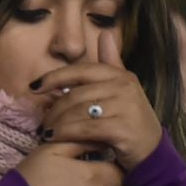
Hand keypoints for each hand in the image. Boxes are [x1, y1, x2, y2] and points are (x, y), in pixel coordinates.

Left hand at [32, 33, 163, 170]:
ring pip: (76, 112)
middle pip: (74, 95)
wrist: (151, 152)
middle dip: (53, 110)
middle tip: (42, 122)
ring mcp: (125, 107)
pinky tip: (53, 139)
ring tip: (45, 132)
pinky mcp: (122, 128)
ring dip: (55, 124)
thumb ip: (111, 63)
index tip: (33, 87)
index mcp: (120, 75)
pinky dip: (64, 134)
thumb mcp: (121, 89)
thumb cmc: (129, 119)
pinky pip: (83, 129)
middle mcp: (124, 87)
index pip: (79, 71)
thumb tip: (105, 34)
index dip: (53, 77)